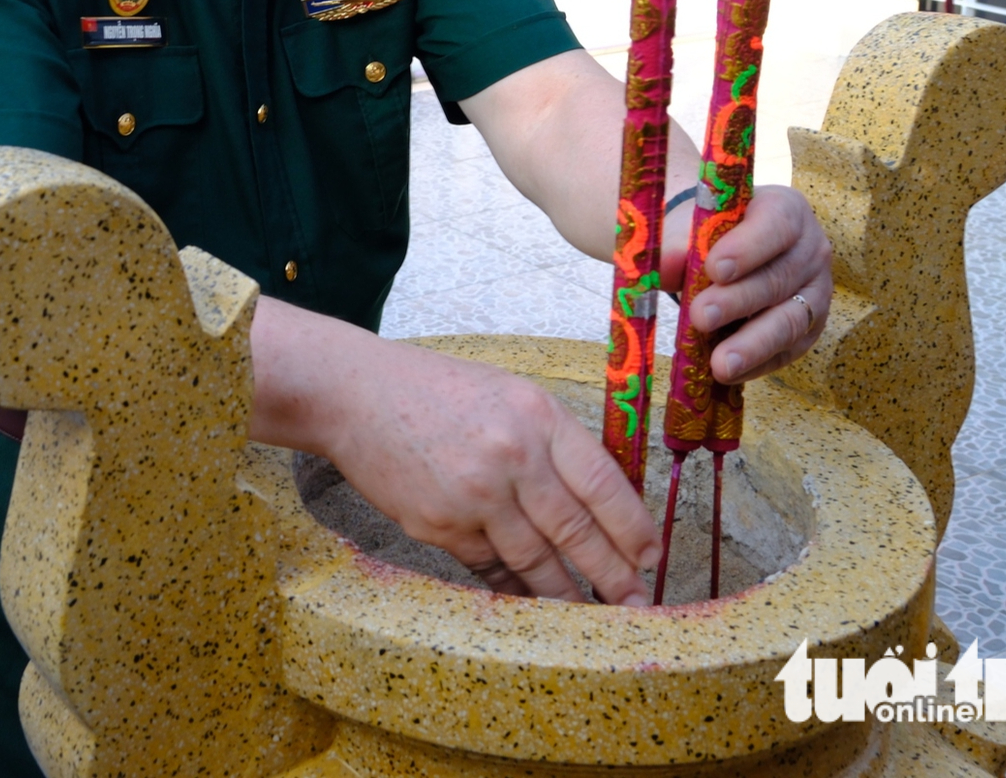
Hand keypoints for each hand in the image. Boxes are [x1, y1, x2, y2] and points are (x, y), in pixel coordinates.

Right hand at [321, 336, 659, 604]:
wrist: (354, 394)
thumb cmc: (434, 391)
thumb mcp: (506, 394)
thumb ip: (550, 441)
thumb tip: (596, 500)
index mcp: (536, 416)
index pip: (602, 483)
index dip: (632, 528)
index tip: (651, 557)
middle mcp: (511, 455)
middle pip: (576, 531)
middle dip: (612, 575)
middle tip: (635, 605)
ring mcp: (474, 494)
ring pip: (535, 559)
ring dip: (565, 593)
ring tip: (588, 614)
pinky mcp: (439, 525)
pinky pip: (488, 566)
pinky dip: (512, 585)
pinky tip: (529, 599)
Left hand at [660, 184, 832, 382]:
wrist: (729, 248)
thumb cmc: (711, 230)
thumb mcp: (693, 225)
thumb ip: (678, 242)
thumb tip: (662, 266)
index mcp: (785, 210)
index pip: (774, 225)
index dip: (746, 248)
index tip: (714, 268)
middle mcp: (810, 249)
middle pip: (778, 278)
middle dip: (738, 301)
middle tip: (701, 317)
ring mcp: (815, 291)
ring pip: (789, 320)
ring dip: (753, 344)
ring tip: (720, 364)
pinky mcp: (809, 328)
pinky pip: (788, 350)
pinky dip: (758, 364)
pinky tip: (730, 374)